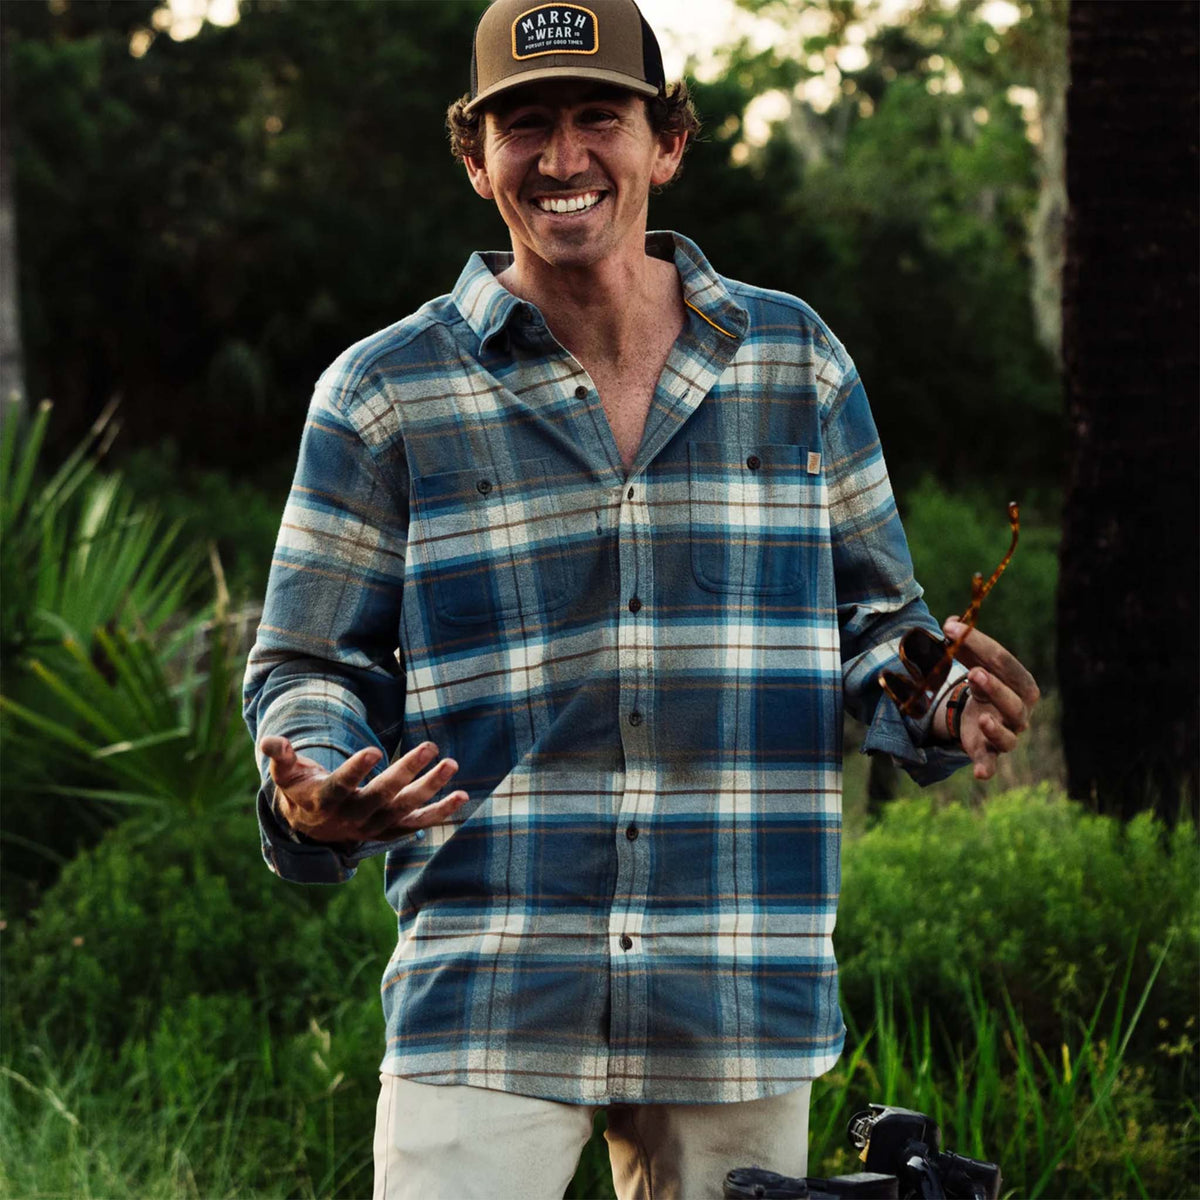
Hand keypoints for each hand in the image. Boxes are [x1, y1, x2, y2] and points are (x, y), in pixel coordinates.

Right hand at [258, 736, 469, 842]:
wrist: (313, 829)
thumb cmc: (301, 790)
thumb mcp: (286, 774)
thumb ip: (280, 756)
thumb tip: (270, 740)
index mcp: (326, 801)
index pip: (342, 786)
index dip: (357, 770)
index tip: (375, 750)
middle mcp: (354, 817)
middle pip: (383, 796)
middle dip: (407, 772)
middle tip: (430, 746)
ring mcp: (375, 825)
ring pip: (406, 808)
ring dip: (431, 788)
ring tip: (452, 764)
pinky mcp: (392, 828)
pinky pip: (420, 822)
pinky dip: (441, 812)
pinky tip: (462, 795)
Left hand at [942, 617, 1040, 780]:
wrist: (980, 715)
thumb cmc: (981, 683)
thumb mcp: (971, 660)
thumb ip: (961, 643)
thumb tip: (953, 622)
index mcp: (1020, 683)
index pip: (1006, 662)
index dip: (981, 645)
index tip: (952, 629)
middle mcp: (1020, 710)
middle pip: (1015, 700)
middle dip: (995, 686)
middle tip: (973, 672)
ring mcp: (1007, 734)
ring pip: (1010, 736)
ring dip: (996, 727)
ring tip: (980, 717)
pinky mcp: (989, 753)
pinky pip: (991, 763)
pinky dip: (987, 769)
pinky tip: (980, 774)